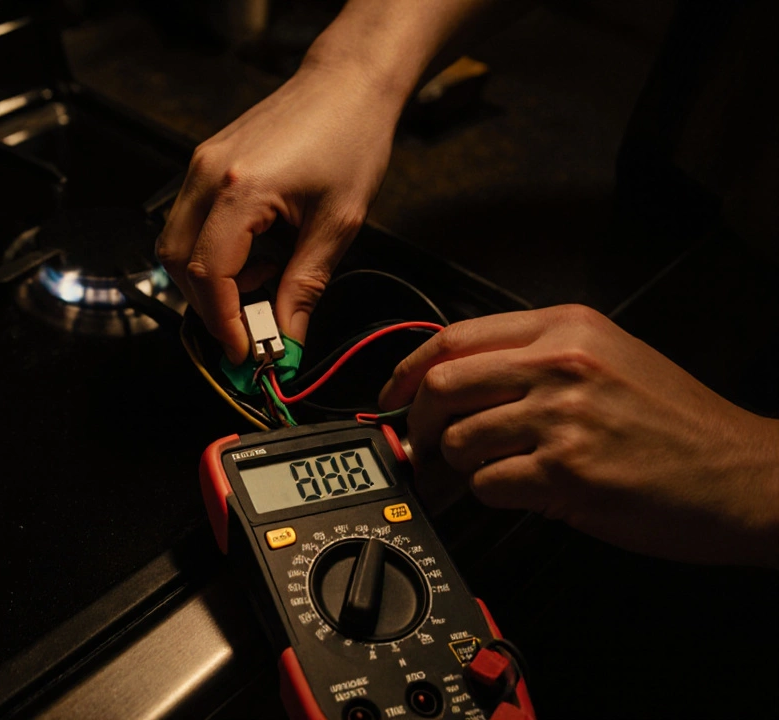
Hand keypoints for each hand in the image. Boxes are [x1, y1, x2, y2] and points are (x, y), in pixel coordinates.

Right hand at [156, 57, 402, 363]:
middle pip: (178, 264)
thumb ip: (304, 287)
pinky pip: (189, 223)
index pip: (209, 274)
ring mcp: (200, 166)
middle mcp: (207, 175)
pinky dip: (212, 254)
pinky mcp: (204, 164)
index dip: (224, 322)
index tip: (245, 352)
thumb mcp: (338, 224)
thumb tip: (288, 340)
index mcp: (240, 189)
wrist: (347, 83)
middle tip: (252, 330)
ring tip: (262, 283)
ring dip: (209, 281)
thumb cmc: (350, 138)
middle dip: (210, 307)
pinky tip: (254, 257)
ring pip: (176, 246)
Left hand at [379, 304, 778, 567]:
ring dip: (458, 466)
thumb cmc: (679, 425)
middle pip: (442, 385)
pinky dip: (491, 496)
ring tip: (485, 473)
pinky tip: (523, 493)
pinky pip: (487, 484)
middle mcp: (561, 363)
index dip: (408, 371)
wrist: (745, 475)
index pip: (454, 337)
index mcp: (567, 327)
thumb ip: (535, 359)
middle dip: (417, 423)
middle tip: (422, 446)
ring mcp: (562, 417)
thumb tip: (454, 380)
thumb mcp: (611, 360)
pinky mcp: (566, 471)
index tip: (392, 396)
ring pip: (457, 439)